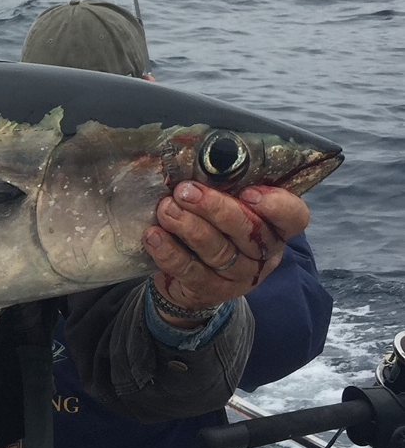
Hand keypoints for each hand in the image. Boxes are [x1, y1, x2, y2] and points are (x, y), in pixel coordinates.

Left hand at [143, 183, 309, 327]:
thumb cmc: (214, 229)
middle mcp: (263, 254)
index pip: (294, 217)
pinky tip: (154, 236)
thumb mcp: (226, 208)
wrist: (192, 280)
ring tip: (165, 209)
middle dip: (215, 208)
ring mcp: (239, 276)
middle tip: (185, 191)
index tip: (248, 191)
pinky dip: (170, 252)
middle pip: (248, 230)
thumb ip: (223, 189)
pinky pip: (190, 271)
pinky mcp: (210, 290)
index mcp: (275, 228)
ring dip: (188, 226)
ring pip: (218, 250)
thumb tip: (194, 157)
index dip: (276, 205)